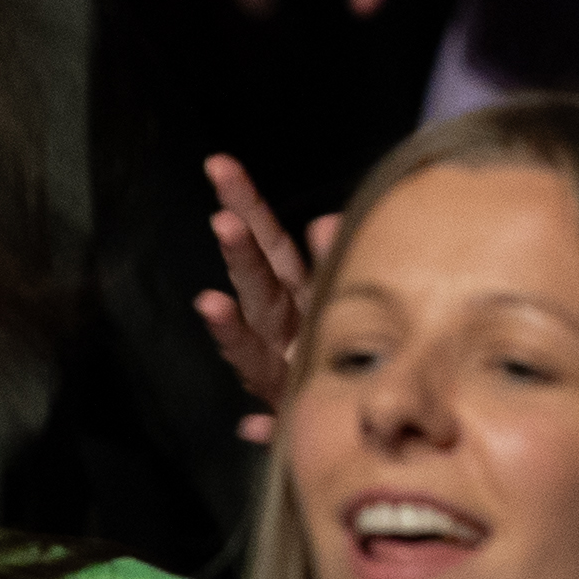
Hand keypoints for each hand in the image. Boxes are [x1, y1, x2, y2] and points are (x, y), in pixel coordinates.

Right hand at [190, 158, 338, 446]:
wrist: (366, 413)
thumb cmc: (360, 344)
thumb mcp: (352, 292)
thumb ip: (337, 259)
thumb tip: (326, 222)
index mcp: (299, 289)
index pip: (270, 241)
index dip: (247, 204)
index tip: (220, 166)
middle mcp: (281, 320)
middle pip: (256, 278)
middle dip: (239, 249)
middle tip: (223, 218)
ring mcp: (279, 358)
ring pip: (253, 334)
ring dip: (230, 322)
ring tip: (213, 303)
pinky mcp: (285, 396)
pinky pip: (266, 388)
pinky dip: (255, 397)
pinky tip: (240, 398)